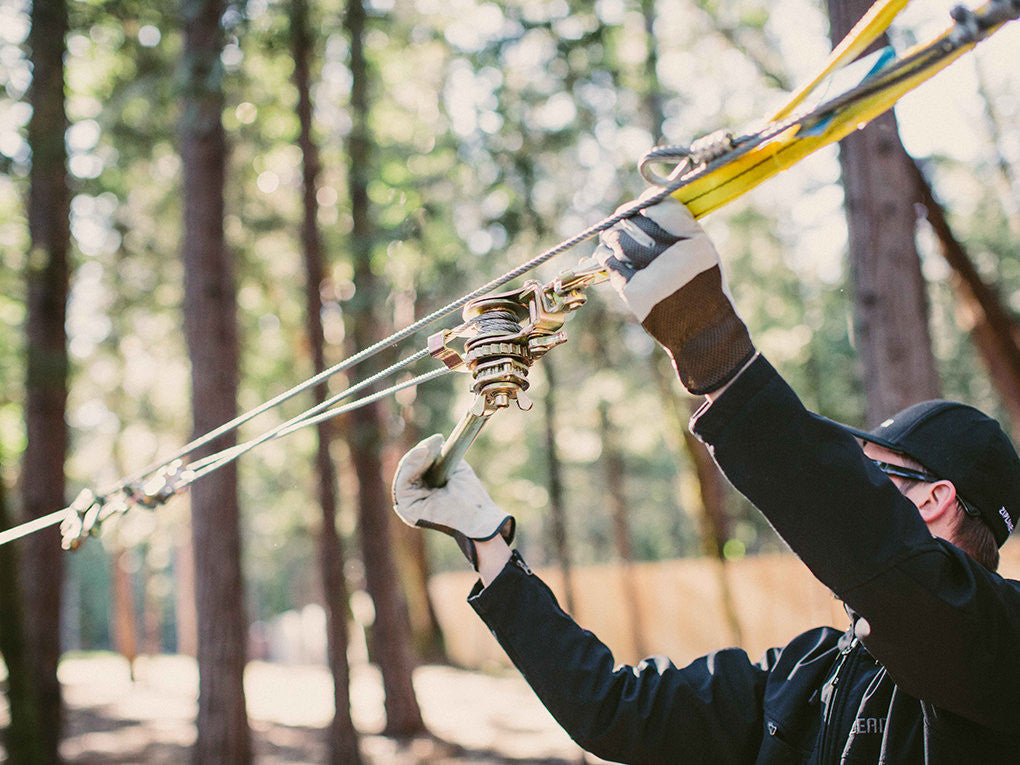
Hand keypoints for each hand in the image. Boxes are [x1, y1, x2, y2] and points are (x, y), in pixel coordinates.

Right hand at [392, 434, 514, 568]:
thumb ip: (443, 457)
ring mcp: (409, 503)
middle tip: (437, 441)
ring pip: (405, 471)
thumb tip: (437, 442)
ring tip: (430, 447)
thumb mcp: (456, 470)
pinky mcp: (406, 508)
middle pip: (410, 467)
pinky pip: (402, 482)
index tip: (440, 438)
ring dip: (416, 456)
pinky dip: (410, 465)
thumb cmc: (471, 498)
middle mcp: (415, 497)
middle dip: (422, 451)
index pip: (418, 466)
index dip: (426, 450)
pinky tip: (422, 453)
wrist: (479, 518)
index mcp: (426, 490)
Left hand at [596, 193, 754, 393]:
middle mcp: (675, 255)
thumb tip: (644, 209)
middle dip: (624, 220)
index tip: (637, 208)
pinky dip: (605, 259)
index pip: (662, 207)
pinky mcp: (636, 292)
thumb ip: (680, 233)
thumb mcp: (704, 257)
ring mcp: (654, 273)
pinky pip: (611, 265)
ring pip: (620, 240)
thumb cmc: (704, 293)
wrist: (704, 335)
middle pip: (637, 221)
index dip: (645, 204)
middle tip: (617, 222)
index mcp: (696, 242)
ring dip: (611, 237)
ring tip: (609, 238)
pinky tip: (605, 257)